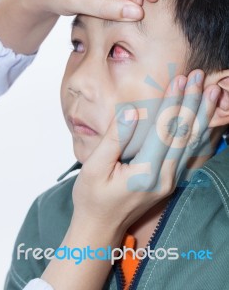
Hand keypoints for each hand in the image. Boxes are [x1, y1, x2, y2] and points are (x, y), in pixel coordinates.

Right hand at [71, 69, 219, 232]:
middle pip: (184, 135)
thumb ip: (114, 139)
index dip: (173, 103)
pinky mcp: (168, 180)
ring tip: (212, 93)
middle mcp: (163, 178)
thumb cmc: (92, 198)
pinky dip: (197, 132)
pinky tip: (203, 118)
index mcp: (145, 174)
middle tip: (202, 77)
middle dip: (194, 103)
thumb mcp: (94, 168)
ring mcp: (168, 181)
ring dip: (201, 116)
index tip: (180, 79)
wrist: (99, 228)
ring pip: (191, 144)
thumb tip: (131, 111)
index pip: (164, 131)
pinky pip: (187, 153)